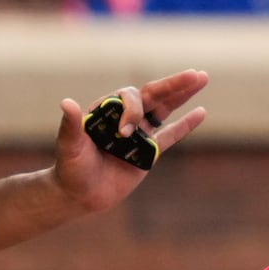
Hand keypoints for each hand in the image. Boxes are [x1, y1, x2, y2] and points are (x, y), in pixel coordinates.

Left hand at [52, 69, 209, 213]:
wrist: (80, 195)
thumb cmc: (70, 169)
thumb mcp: (70, 147)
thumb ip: (71, 126)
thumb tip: (66, 103)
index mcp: (108, 111)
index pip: (129, 99)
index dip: (133, 110)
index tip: (125, 132)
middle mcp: (125, 117)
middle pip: (153, 94)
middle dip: (174, 84)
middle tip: (195, 73)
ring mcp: (139, 133)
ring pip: (165, 109)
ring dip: (183, 94)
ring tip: (202, 78)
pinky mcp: (149, 151)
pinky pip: (171, 135)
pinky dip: (186, 124)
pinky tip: (201, 112)